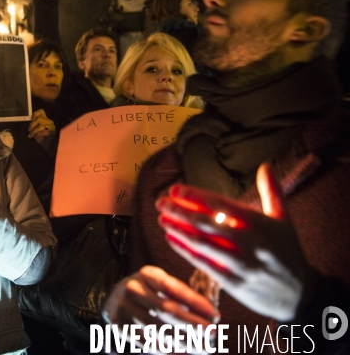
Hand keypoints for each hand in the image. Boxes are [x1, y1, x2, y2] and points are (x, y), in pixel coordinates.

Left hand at [28, 109, 54, 143]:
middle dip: (32, 124)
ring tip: (31, 135)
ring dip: (34, 131)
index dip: (35, 114)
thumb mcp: (37, 129)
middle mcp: (49, 122)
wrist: (49, 146)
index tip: (31, 118)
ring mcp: (51, 127)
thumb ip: (35, 124)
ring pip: (40, 126)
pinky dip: (38, 134)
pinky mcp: (51, 133)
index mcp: (46, 119)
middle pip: (39, 119)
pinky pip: (43, 131)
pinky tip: (36, 136)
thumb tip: (31, 121)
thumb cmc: (42, 137)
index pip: (42, 112)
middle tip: (29, 130)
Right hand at [103, 266, 216, 347]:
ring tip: (203, 347)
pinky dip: (169, 350)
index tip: (214, 313)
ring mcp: (124, 307)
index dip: (194, 301)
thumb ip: (183, 295)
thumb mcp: (161, 284)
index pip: (172, 286)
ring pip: (158, 329)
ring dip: (184, 341)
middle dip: (192, 324)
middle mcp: (133, 288)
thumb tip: (211, 315)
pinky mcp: (119, 326)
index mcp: (147, 274)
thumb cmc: (149, 292)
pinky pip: (148, 342)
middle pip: (166, 309)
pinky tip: (184, 352)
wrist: (113, 299)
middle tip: (212, 334)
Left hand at [156, 163, 313, 321]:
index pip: (220, 204)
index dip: (195, 196)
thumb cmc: (288, 251)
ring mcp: (240, 264)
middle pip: (205, 223)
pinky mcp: (233, 283)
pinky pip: (203, 264)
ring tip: (162, 218)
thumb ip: (272, 191)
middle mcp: (249, 242)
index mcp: (259, 223)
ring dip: (177, 229)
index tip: (175, 189)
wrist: (300, 294)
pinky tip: (171, 239)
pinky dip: (185, 250)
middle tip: (161, 202)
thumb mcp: (284, 220)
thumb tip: (265, 165)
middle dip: (179, 211)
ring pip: (201, 243)